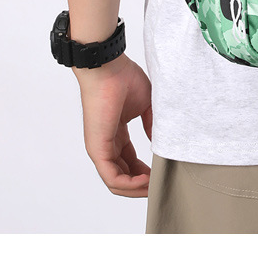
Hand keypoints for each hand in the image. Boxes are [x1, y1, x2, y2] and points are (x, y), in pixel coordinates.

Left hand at [74, 54, 152, 197]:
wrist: (108, 68)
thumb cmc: (123, 78)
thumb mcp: (145, 105)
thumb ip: (151, 124)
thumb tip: (159, 142)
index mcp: (116, 133)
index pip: (129, 161)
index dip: (145, 171)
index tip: (160, 172)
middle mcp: (106, 143)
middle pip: (123, 176)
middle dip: (141, 185)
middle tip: (158, 184)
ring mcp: (100, 148)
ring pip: (116, 182)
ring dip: (136, 189)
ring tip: (153, 185)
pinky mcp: (97, 149)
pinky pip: (111, 177)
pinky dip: (128, 185)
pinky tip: (144, 181)